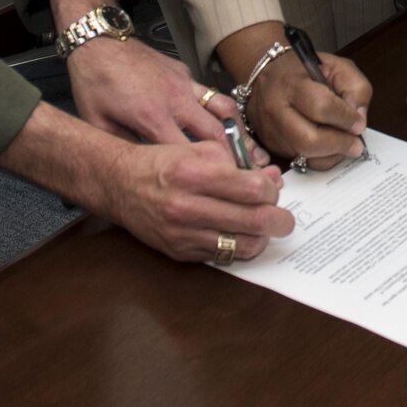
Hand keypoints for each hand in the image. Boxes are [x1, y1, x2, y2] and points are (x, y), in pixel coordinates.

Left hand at [68, 34, 261, 159]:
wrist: (99, 43)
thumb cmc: (95, 83)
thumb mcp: (99, 123)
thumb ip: (123, 148)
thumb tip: (139, 173)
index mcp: (152, 117)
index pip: (189, 153)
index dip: (210, 173)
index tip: (224, 188)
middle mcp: (175, 100)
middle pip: (216, 133)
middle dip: (237, 156)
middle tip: (252, 175)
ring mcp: (184, 84)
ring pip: (223, 109)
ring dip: (239, 132)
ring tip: (254, 151)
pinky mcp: (185, 73)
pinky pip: (211, 93)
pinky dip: (223, 111)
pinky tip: (229, 124)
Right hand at [105, 140, 293, 264]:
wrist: (121, 185)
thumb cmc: (162, 164)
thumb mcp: (198, 149)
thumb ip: (237, 162)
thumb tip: (270, 178)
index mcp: (195, 174)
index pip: (252, 189)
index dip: (271, 190)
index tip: (272, 187)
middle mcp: (188, 206)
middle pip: (253, 221)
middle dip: (279, 221)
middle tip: (285, 219)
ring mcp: (183, 233)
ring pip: (241, 246)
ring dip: (261, 238)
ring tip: (263, 227)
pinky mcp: (180, 252)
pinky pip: (221, 256)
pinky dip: (236, 246)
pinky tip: (238, 234)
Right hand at [242, 46, 371, 169]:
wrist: (266, 74)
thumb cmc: (303, 69)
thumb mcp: (336, 66)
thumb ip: (355, 88)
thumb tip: (359, 120)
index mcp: (292, 83)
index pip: (321, 106)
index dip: (346, 118)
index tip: (359, 123)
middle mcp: (276, 109)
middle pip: (309, 140)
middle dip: (339, 145)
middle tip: (356, 145)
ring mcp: (271, 131)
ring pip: (304, 156)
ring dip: (331, 156)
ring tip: (345, 146)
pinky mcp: (271, 146)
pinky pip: (299, 161)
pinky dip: (320, 159)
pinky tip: (330, 149)